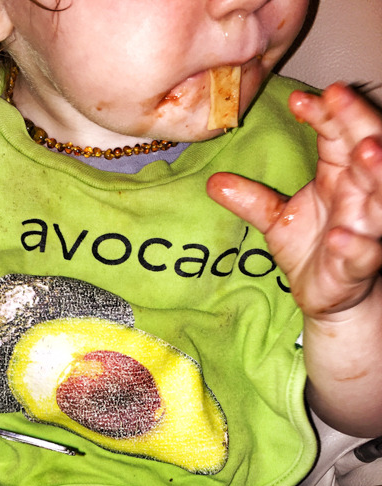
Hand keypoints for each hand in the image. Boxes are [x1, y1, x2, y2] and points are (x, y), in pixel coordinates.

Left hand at [206, 83, 381, 319]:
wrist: (324, 295)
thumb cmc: (310, 249)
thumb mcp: (275, 220)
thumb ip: (250, 199)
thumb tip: (212, 181)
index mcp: (340, 176)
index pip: (339, 134)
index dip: (326, 113)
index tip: (298, 99)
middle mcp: (359, 196)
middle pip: (370, 149)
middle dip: (359, 122)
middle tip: (341, 97)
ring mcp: (365, 229)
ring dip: (378, 172)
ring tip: (366, 151)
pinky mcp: (361, 265)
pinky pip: (366, 252)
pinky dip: (355, 244)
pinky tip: (340, 237)